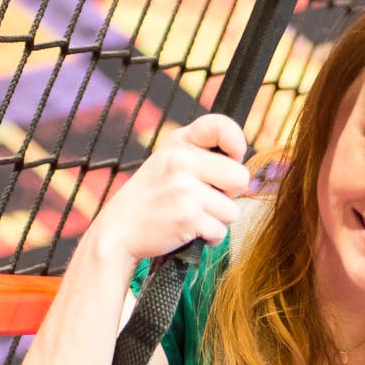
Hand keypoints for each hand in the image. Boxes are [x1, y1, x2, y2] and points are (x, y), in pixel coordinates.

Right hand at [86, 113, 255, 268]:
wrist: (119, 230)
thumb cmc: (153, 197)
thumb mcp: (169, 162)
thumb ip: (203, 156)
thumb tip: (245, 174)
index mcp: (179, 142)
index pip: (222, 127)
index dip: (236, 143)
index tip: (233, 157)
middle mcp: (181, 160)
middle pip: (240, 178)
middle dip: (229, 194)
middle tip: (206, 199)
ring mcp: (184, 188)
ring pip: (232, 210)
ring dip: (217, 220)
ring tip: (191, 216)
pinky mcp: (187, 216)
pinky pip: (221, 231)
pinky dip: (209, 238)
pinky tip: (188, 230)